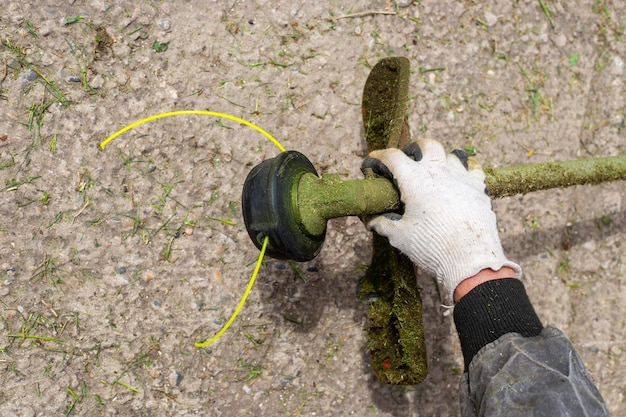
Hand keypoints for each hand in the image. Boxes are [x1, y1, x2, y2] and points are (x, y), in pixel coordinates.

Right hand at [362, 139, 520, 302]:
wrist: (470, 260)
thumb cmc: (431, 246)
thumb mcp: (400, 236)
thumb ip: (383, 224)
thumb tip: (370, 221)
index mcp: (414, 180)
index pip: (392, 157)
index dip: (379, 157)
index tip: (372, 162)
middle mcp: (438, 172)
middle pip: (426, 144)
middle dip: (415, 148)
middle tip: (409, 161)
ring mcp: (461, 177)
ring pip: (451, 154)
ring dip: (440, 159)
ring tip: (435, 172)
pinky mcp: (479, 188)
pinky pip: (473, 169)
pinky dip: (465, 170)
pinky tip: (461, 180)